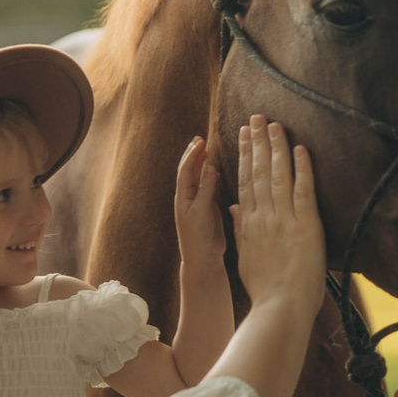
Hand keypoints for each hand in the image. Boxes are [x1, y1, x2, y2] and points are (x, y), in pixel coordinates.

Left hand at [172, 135, 225, 270]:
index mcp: (183, 196)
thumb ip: (206, 188)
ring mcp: (197, 202)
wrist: (203, 257)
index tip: (201, 141)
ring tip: (205, 148)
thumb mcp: (202, 210)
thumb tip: (209, 166)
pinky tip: (213, 169)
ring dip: (200, 162)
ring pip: (197, 177)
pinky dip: (209, 175)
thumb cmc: (199, 236)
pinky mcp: (207, 208)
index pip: (186, 170)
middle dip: (193, 154)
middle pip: (189, 170)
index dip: (193, 154)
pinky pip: (206, 187)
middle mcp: (188, 197)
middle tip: (199, 138)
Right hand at [229, 116, 324, 316]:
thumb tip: (235, 207)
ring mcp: (283, 219)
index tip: (243, 135)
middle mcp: (263, 217)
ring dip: (276, 147)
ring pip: (278, 175)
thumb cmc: (266, 289)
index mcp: (249, 224)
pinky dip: (302, 168)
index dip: (244, 156)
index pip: (245, 182)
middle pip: (258, 172)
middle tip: (256, 118)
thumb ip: (241, 229)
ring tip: (274, 124)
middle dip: (257, 142)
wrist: (280, 307)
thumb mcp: (246, 258)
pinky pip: (303, 190)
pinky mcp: (305, 225)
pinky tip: (300, 148)